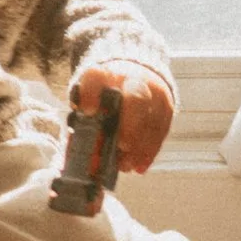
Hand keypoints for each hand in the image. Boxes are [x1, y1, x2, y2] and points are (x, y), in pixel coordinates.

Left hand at [69, 61, 174, 175]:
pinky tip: (139, 166)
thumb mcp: (88, 101)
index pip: (96, 77)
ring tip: (125, 165)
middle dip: (130, 123)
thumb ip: (80, 124)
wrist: (134, 76)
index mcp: (104, 75)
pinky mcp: (166, 107)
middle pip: (136, 98)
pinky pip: (161, 129)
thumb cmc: (104, 96)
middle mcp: (131, 79)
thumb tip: (74, 156)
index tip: (88, 110)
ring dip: (139, 145)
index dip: (92, 93)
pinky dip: (149, 150)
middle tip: (121, 145)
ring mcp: (153, 92)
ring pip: (152, 118)